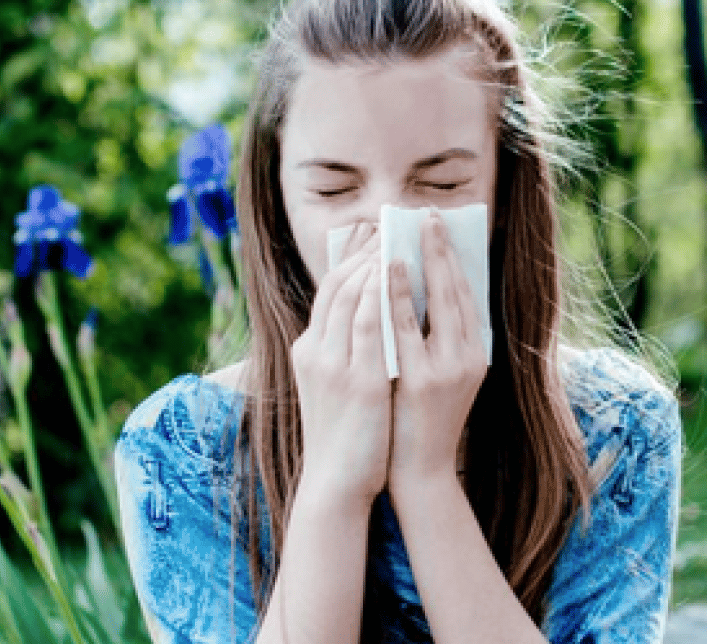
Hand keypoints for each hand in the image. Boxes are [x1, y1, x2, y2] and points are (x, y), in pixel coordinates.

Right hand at [290, 223, 391, 510]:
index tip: (371, 233)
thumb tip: (372, 315)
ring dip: (374, 262)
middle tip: (390, 222)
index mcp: (308, 350)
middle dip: (364, 250)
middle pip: (338, 284)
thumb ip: (344, 350)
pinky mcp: (357, 381)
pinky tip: (397, 272)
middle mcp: (315, 351)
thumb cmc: (344, 436)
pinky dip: (380, 292)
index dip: (349, 257)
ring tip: (398, 236)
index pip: (328, 290)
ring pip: (351, 296)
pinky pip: (370, 323)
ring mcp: (334, 365)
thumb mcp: (333, 384)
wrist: (337, 483)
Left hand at [387, 212, 488, 485]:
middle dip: (442, 249)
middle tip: (428, 215)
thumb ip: (438, 338)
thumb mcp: (442, 375)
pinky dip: (396, 294)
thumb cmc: (422, 420)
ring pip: (436, 303)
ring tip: (408, 230)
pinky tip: (385, 269)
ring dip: (422, 262)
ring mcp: (446, 370)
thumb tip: (422, 289)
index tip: (440, 227)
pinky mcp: (420, 381)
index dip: (454, 258)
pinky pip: (405, 327)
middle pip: (457, 290)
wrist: (419, 472)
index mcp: (477, 354)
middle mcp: (469, 358)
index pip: (468, 294)